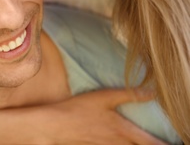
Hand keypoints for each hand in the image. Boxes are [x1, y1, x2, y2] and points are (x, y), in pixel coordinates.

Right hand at [33, 89, 165, 144]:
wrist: (55, 125)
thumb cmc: (79, 109)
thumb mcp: (104, 97)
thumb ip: (128, 95)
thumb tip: (152, 92)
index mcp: (122, 130)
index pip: (150, 143)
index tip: (176, 142)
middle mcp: (117, 142)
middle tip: (160, 142)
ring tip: (139, 142)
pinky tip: (117, 141)